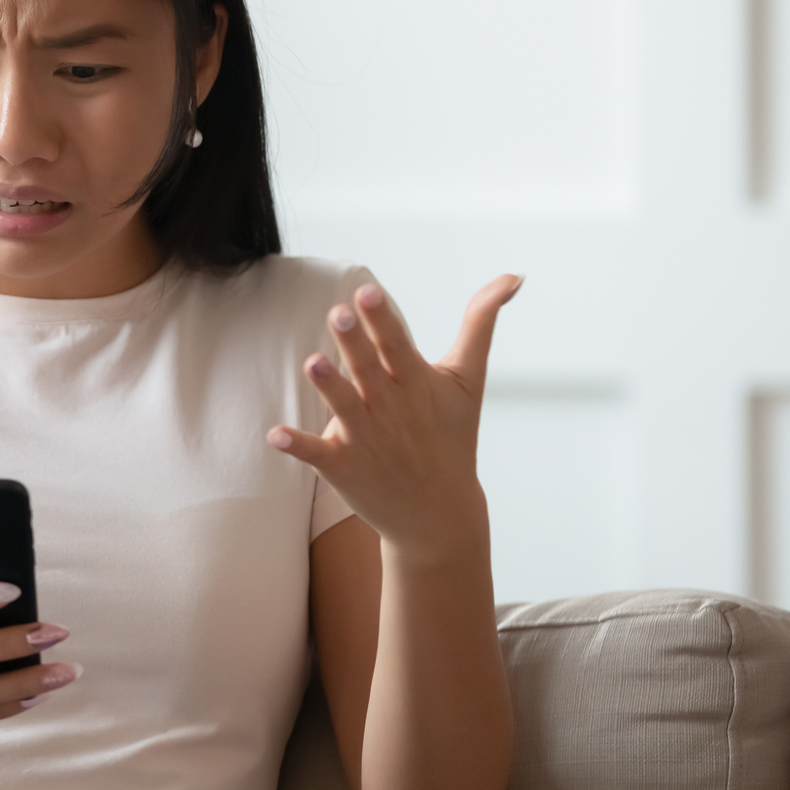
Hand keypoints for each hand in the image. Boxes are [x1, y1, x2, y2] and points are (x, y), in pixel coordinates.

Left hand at [267, 275, 522, 559]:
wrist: (439, 514)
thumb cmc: (452, 435)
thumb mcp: (468, 379)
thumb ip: (481, 321)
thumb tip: (514, 274)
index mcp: (416, 382)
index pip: (396, 344)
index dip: (381, 319)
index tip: (367, 291)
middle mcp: (390, 407)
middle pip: (368, 368)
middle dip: (354, 342)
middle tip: (337, 313)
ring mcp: (366, 438)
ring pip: (343, 407)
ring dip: (329, 387)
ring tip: (312, 363)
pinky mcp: (343, 466)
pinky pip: (317, 453)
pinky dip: (298, 446)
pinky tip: (275, 435)